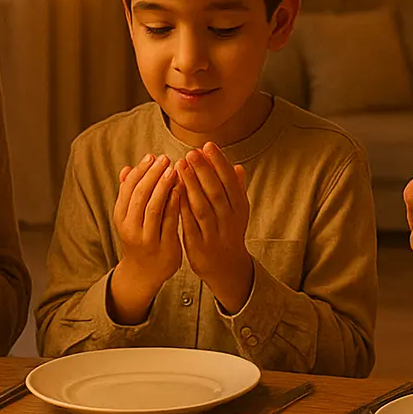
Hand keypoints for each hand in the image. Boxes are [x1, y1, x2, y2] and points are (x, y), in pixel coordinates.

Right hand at [107, 154, 184, 323]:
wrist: (145, 272)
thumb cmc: (141, 237)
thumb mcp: (130, 217)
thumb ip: (130, 194)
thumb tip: (126, 169)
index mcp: (121, 217)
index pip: (128, 188)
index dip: (140, 171)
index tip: (152, 156)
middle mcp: (130, 228)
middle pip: (140, 195)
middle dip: (152, 175)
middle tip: (165, 158)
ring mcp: (146, 239)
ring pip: (154, 208)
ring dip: (164, 187)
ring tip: (174, 170)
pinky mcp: (164, 247)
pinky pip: (169, 222)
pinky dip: (174, 205)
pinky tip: (182, 191)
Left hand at [176, 144, 252, 312]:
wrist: (226, 267)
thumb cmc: (228, 232)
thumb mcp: (238, 212)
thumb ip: (237, 190)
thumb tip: (238, 166)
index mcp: (240, 209)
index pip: (230, 181)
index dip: (219, 163)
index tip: (208, 145)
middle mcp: (229, 221)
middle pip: (216, 192)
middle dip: (203, 170)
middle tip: (191, 152)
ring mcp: (214, 234)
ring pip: (202, 206)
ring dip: (190, 185)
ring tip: (179, 166)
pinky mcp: (199, 245)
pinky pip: (188, 223)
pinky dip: (181, 206)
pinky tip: (172, 191)